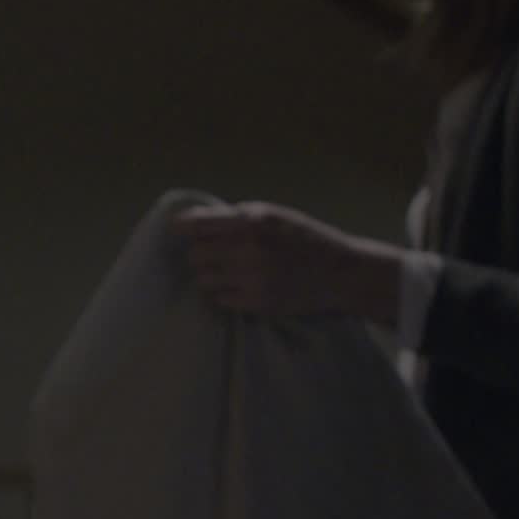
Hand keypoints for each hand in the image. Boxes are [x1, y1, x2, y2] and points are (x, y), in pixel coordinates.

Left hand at [171, 201, 408, 321]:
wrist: (341, 273)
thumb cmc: (304, 238)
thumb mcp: (274, 214)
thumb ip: (237, 217)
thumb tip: (193, 220)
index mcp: (252, 222)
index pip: (198, 224)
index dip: (183, 227)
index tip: (177, 230)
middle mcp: (249, 249)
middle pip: (195, 255)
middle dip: (201, 253)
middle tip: (215, 254)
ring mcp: (253, 279)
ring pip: (204, 280)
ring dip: (211, 275)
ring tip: (228, 272)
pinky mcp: (257, 303)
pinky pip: (220, 299)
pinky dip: (225, 293)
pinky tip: (240, 286)